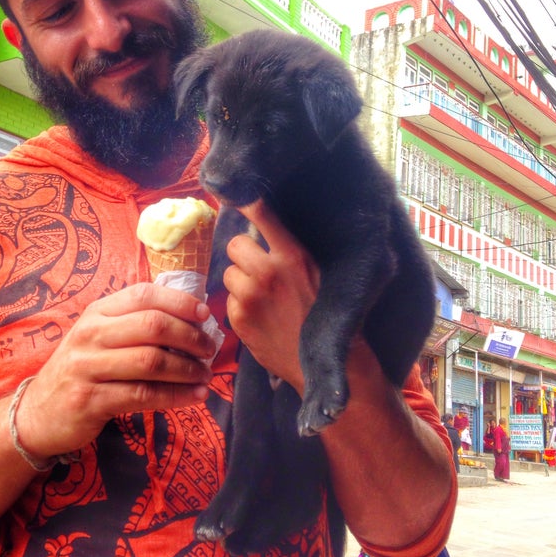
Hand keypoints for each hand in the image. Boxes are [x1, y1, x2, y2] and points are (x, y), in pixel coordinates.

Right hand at [14, 283, 216, 460]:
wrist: (37, 413)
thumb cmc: (81, 371)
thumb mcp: (99, 338)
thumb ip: (134, 325)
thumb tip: (191, 320)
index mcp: (96, 312)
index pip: (143, 294)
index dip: (179, 302)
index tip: (205, 315)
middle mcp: (90, 334)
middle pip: (152, 325)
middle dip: (190, 337)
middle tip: (210, 350)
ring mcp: (87, 367)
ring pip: (151, 361)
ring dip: (187, 369)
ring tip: (206, 376)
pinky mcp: (91, 400)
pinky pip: (143, 395)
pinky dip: (175, 396)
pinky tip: (193, 397)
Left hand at [223, 200, 320, 392]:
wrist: (326, 362)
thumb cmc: (327, 314)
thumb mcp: (320, 272)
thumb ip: (293, 250)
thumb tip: (268, 225)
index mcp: (293, 255)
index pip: (261, 214)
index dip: (246, 202)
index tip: (236, 194)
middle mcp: (268, 272)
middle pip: (235, 244)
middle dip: (243, 255)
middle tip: (258, 268)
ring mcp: (250, 296)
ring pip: (229, 274)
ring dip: (240, 282)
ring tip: (262, 297)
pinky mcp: (239, 319)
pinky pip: (228, 300)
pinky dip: (240, 307)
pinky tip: (261, 317)